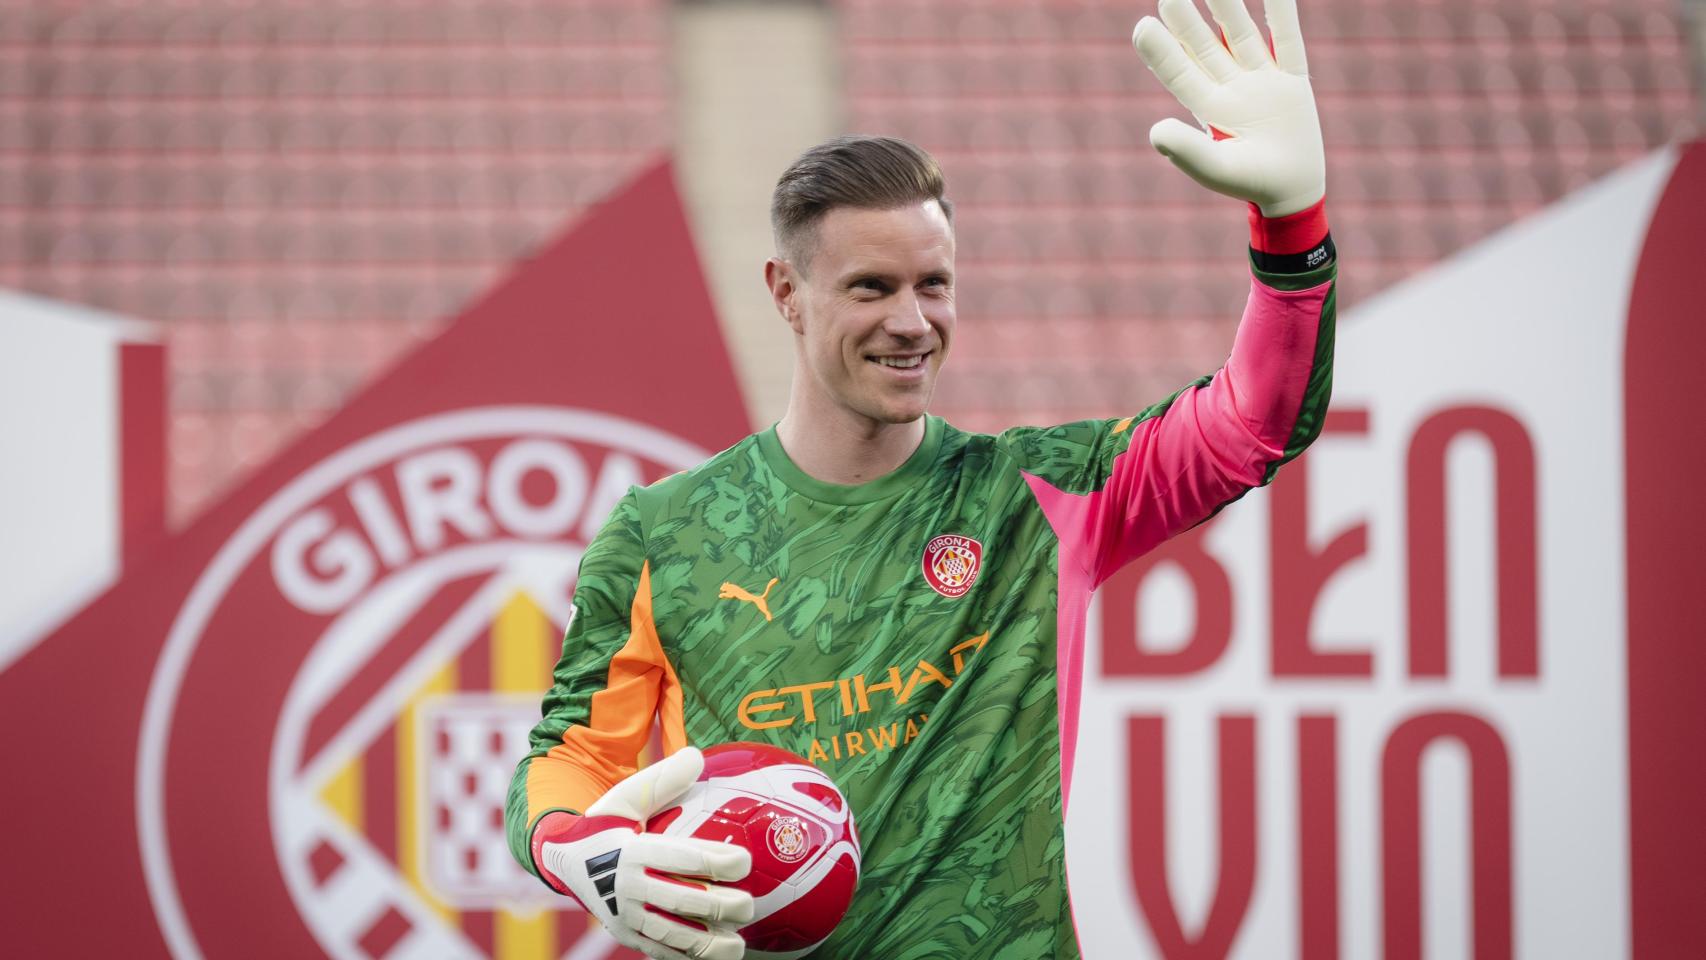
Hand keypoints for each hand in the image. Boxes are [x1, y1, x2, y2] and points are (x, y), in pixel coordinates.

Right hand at [532, 747, 752, 959]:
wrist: (562, 860)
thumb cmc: (605, 824)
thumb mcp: (625, 797)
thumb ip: (662, 780)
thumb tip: (697, 756)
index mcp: (631, 852)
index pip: (680, 858)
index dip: (716, 862)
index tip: (745, 862)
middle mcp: (627, 888)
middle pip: (681, 901)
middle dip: (720, 907)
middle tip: (750, 906)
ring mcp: (625, 917)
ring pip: (672, 935)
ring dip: (708, 943)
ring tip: (739, 944)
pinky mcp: (625, 936)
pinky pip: (660, 951)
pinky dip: (688, 957)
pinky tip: (717, 955)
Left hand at [1132, 0, 1324, 216]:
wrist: (1291, 189)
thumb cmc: (1248, 182)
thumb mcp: (1214, 168)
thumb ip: (1185, 150)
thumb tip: (1155, 130)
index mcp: (1208, 108)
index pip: (1179, 73)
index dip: (1160, 51)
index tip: (1142, 27)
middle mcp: (1230, 88)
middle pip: (1204, 47)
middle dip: (1186, 21)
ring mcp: (1261, 80)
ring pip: (1241, 35)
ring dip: (1226, 8)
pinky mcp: (1292, 81)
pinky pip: (1288, 40)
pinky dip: (1282, 14)